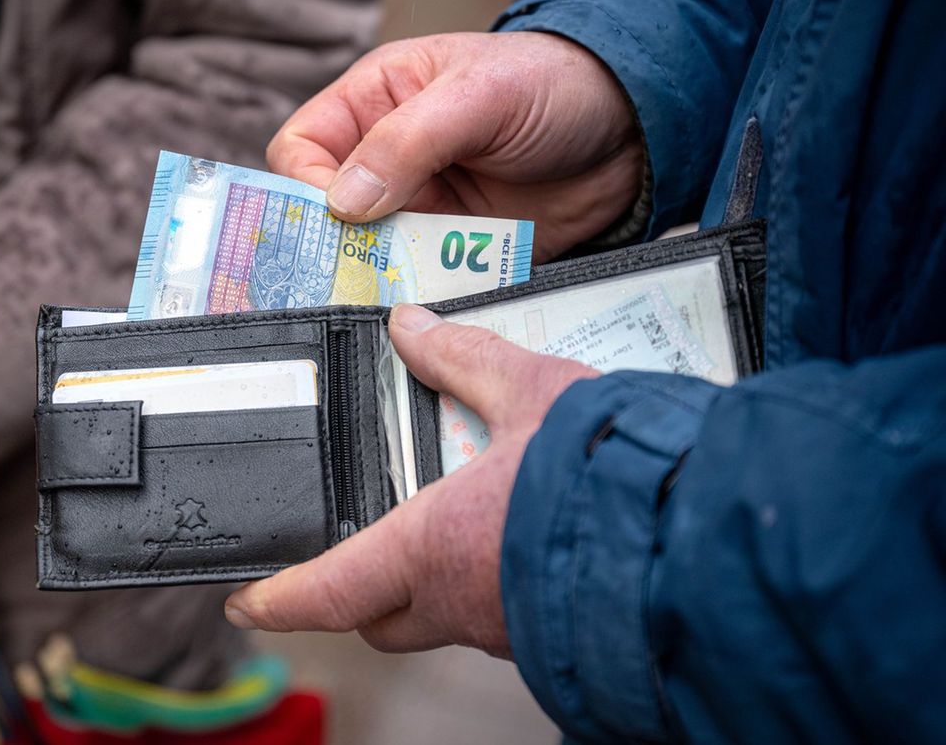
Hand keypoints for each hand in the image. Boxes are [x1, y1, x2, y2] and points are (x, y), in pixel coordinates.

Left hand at [223, 304, 594, 654]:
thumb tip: (414, 328)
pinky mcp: (559, 629)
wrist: (710, 531)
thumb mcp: (530, 390)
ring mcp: (511, 628)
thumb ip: (465, 359)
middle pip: (380, 617)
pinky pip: (502, 613)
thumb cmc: (613, 470)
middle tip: (347, 557)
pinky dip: (492, 581)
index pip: (328, 592)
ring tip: (449, 526)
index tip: (247, 599)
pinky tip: (519, 538)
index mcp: (431, 548)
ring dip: (432, 582)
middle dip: (353, 593)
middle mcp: (462, 603)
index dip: (280, 598)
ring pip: (445, 617)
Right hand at [267, 32, 643, 259]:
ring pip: (367, 254)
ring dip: (377, 275)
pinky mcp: (452, 248)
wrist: (634, 132)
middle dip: (334, 245)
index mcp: (375, 101)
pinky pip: (417, 280)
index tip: (331, 221)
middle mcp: (386, 157)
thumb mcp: (478, 96)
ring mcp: (419, 206)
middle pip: (326, 213)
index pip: (303, 149)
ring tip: (394, 291)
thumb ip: (406, 141)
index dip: (305, 186)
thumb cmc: (556, 84)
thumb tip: (341, 201)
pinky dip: (419, 295)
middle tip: (348, 275)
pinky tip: (429, 302)